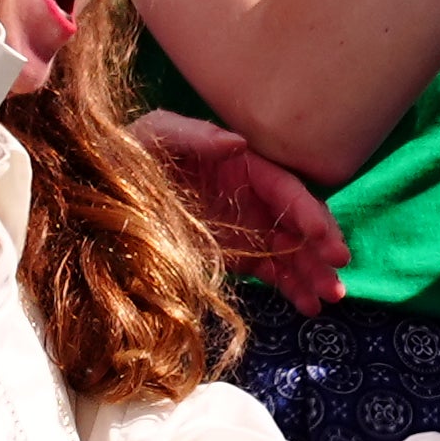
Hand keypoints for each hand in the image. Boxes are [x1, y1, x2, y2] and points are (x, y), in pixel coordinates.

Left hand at [134, 109, 350, 313]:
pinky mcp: (235, 254)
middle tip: (337, 279)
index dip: (312, 217)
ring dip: (313, 274)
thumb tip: (239, 144)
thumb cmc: (133, 152)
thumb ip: (196, 136)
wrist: (102, 189)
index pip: (288, 192)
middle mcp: (253, 197)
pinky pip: (271, 271)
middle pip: (299, 224)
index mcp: (244, 166)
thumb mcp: (160, 134)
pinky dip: (291, 288)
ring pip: (291, 251)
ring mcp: (246, 228)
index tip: (330, 244)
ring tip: (330, 300)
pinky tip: (307, 306)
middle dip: (322, 251)